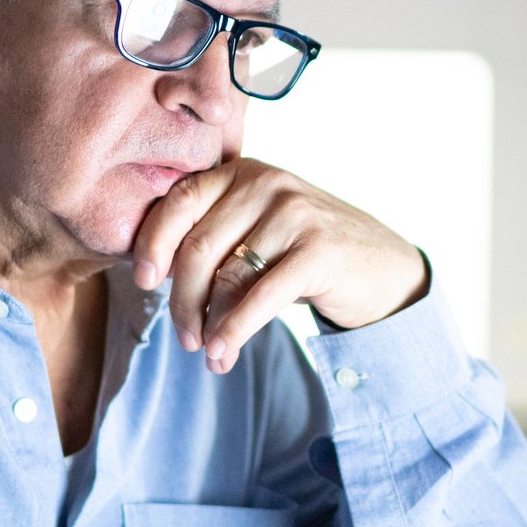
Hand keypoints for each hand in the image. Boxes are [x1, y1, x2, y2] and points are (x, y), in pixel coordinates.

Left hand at [132, 158, 428, 373]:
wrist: (383, 268)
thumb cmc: (307, 254)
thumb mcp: (258, 229)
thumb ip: (215, 233)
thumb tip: (149, 272)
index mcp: (242, 172)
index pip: (178, 202)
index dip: (152, 244)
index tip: (143, 283)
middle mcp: (266, 182)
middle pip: (197, 247)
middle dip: (181, 300)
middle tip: (184, 338)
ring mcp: (294, 213)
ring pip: (225, 276)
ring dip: (208, 324)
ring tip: (209, 353)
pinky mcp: (317, 249)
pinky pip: (258, 297)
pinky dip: (235, 330)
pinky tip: (224, 354)